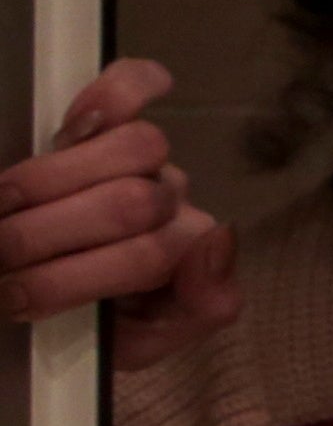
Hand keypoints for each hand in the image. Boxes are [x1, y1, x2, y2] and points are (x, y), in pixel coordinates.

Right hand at [0, 57, 236, 364]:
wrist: (40, 295)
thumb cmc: (91, 315)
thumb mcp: (140, 340)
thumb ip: (200, 307)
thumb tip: (217, 238)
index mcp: (180, 251)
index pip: (151, 258)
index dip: (69, 280)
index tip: (15, 301)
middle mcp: (168, 199)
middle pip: (132, 203)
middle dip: (47, 237)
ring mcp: (143, 159)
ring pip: (136, 147)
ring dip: (52, 180)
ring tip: (3, 207)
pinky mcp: (113, 118)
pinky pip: (135, 86)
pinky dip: (115, 93)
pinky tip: (78, 121)